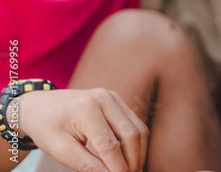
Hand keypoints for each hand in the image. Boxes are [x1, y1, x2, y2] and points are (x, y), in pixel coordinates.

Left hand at [16, 88, 148, 171]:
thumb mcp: (59, 149)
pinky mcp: (117, 100)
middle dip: (133, 160)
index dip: (118, 167)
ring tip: (133, 169)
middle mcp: (104, 98)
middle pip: (131, 134)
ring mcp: (113, 97)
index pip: (109, 144)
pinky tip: (130, 157)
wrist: (40, 105)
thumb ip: (85, 164)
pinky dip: (136, 142)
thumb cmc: (46, 127)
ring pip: (138, 128)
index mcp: (86, 109)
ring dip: (139, 152)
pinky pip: (135, 123)